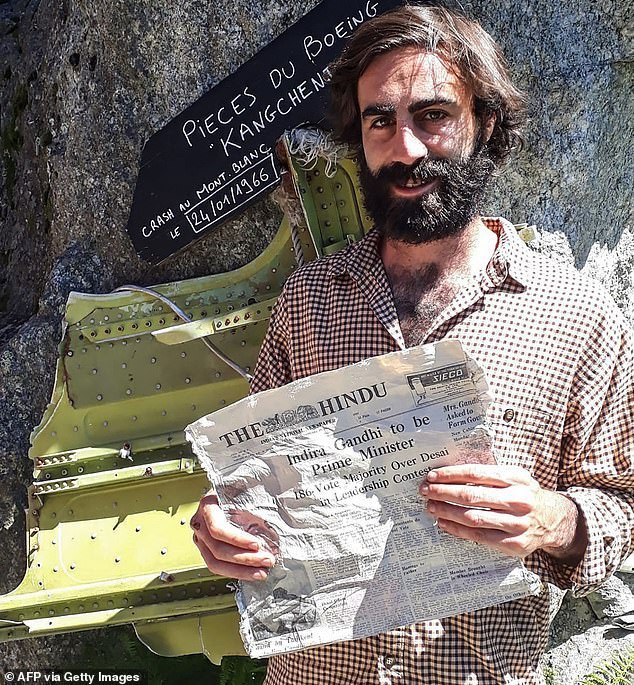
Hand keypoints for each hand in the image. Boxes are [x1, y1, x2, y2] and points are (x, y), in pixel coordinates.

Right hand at [190, 493, 274, 580]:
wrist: (228, 489)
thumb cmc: (235, 488)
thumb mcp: (242, 488)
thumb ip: (252, 500)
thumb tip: (271, 517)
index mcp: (207, 506)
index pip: (218, 529)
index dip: (237, 539)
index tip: (256, 544)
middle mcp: (200, 524)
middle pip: (218, 549)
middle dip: (245, 558)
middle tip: (266, 559)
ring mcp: (201, 539)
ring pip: (215, 562)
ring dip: (241, 570)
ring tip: (261, 572)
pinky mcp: (207, 549)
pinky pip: (218, 566)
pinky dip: (236, 572)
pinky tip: (251, 572)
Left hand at [419, 464, 585, 562]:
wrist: (554, 520)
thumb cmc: (524, 494)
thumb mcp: (514, 476)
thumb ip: (489, 474)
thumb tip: (450, 472)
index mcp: (515, 478)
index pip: (475, 474)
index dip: (450, 475)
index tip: (432, 475)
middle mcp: (517, 500)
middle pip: (471, 496)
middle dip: (443, 492)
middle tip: (425, 491)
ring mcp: (516, 524)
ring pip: (472, 517)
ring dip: (446, 511)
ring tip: (431, 506)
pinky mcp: (513, 544)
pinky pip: (479, 536)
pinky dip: (457, 529)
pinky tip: (444, 522)